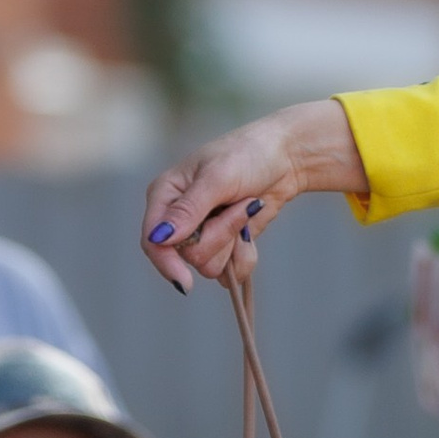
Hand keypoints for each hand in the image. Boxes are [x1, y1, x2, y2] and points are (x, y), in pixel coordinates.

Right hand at [140, 100, 369, 292]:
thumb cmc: (247, 155)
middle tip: (237, 206)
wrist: (284, 159)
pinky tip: (250, 230)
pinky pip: (230, 271)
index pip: (153, 240)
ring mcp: (202, 234)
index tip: (185, 282)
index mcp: (165, 195)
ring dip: (234, 240)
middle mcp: (178, 218)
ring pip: (210, 266)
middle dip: (220, 235)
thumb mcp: (218, 177)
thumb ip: (189, 209)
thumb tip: (161, 237)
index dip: (166, 263)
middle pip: (188, 256)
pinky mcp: (224, 245)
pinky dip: (245, 255)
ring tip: (244, 209)